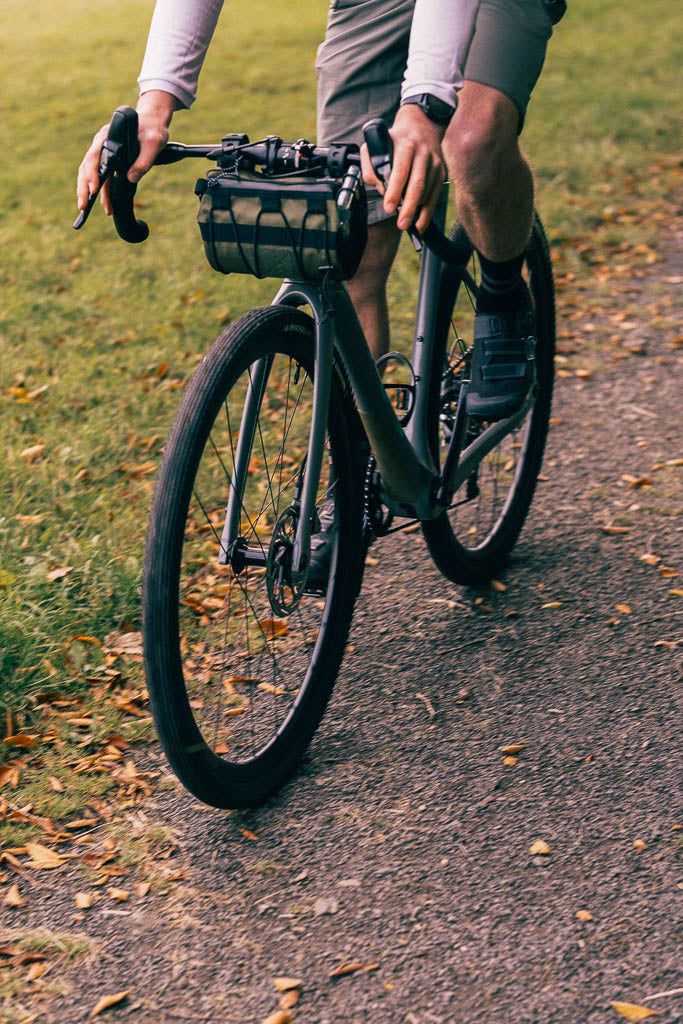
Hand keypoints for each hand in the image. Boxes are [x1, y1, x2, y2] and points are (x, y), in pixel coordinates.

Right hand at [76, 90, 177, 215]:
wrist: (152, 124)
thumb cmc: (153, 131)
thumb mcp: (154, 144)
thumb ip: (144, 160)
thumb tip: (130, 179)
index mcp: (108, 136)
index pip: (95, 156)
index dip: (93, 173)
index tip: (94, 189)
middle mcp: (101, 143)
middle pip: (87, 166)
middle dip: (84, 187)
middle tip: (83, 206)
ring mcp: (102, 152)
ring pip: (90, 173)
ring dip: (89, 192)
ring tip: (87, 210)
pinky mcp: (108, 161)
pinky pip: (101, 177)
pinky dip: (100, 191)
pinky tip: (104, 204)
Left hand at [360, 105, 445, 232]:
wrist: (422, 126)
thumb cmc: (395, 140)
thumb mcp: (377, 144)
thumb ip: (370, 165)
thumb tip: (378, 187)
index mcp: (405, 145)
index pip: (400, 169)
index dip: (395, 190)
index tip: (389, 207)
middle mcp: (423, 153)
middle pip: (417, 184)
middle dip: (409, 207)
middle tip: (401, 224)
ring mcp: (434, 163)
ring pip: (426, 192)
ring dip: (416, 211)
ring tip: (405, 223)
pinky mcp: (441, 172)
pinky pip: (434, 196)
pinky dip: (427, 213)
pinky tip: (419, 224)